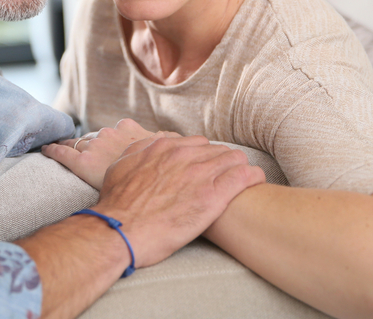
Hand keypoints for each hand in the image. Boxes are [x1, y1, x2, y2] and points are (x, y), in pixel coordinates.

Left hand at [42, 119, 171, 188]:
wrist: (147, 194)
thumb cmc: (162, 172)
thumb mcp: (172, 153)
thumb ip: (172, 143)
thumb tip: (181, 139)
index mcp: (128, 129)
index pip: (115, 131)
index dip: (110, 139)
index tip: (108, 144)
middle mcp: (109, 134)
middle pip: (95, 136)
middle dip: (92, 144)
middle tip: (88, 153)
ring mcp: (94, 146)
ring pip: (77, 142)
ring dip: (72, 145)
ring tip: (63, 149)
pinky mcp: (81, 162)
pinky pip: (62, 152)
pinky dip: (52, 149)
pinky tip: (44, 149)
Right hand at [91, 135, 264, 268]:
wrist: (120, 230)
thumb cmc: (117, 204)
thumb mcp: (121, 166)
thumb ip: (139, 152)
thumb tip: (150, 146)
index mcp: (164, 147)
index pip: (197, 143)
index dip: (203, 157)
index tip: (205, 168)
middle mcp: (184, 155)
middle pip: (217, 150)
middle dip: (222, 162)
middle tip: (224, 178)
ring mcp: (200, 174)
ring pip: (235, 158)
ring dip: (239, 168)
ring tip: (242, 180)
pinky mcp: (213, 196)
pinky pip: (245, 176)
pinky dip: (252, 177)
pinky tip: (255, 181)